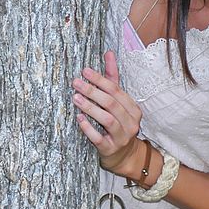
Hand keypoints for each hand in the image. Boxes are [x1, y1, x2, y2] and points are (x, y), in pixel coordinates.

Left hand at [73, 50, 142, 175]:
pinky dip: (89, 128)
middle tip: (76, 82)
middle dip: (93, 91)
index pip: (116, 90)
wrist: (124, 156)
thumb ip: (113, 78)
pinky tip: (79, 119)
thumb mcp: (118, 101)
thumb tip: (109, 53)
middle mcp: (131, 122)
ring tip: (75, 98)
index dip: (100, 79)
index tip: (85, 71)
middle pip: (111, 103)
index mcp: (133, 108)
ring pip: (108, 119)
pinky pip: (99, 138)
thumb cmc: (118, 124)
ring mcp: (122, 137)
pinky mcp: (111, 149)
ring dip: (90, 108)